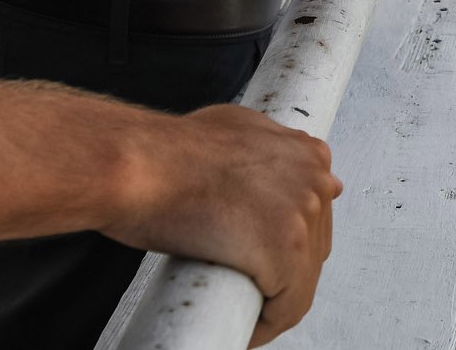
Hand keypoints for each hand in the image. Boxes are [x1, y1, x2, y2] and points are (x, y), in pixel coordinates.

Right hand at [102, 105, 340, 345]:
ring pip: (301, 283)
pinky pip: (286, 308)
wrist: (140, 166)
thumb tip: (287, 163)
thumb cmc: (169, 152)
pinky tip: (244, 332)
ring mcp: (303, 215)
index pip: (312, 217)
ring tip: (241, 315)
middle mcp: (315, 181)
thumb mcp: (238, 127)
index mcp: (309, 155)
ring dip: (273, 304)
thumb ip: (271, 147)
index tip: (258, 263)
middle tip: (246, 290)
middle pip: (313, 249)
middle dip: (282, 274)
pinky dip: (265, 327)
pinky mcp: (284, 250)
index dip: (285, 246)